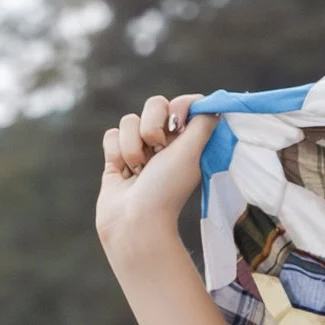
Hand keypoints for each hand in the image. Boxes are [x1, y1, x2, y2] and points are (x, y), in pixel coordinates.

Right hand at [95, 93, 212, 267]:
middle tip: (157, 150)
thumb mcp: (192, 153)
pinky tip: (122, 172)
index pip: (185, 103)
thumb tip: (213, 103)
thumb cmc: (166, 189)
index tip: (178, 126)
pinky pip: (111, 135)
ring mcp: (140, 149)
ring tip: (138, 170)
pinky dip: (115, 153)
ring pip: (129, 121)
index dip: (180, 107)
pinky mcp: (116, 158)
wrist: (134, 221)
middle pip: (154, 104)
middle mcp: (166, 142)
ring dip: (132, 146)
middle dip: (151, 127)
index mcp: (188, 140)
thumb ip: (203, 124)